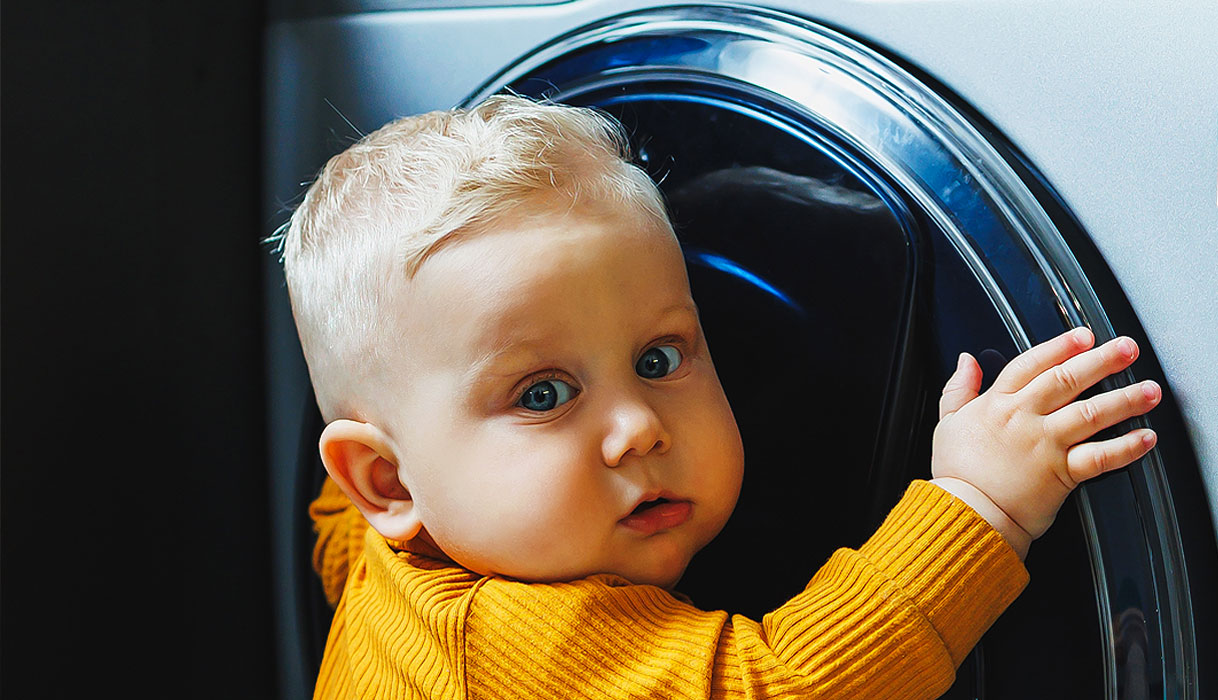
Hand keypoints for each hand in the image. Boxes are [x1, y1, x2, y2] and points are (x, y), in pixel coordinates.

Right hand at [929, 327, 1159, 558]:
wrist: (965, 514)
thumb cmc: (958, 473)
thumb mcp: (946, 421)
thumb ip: (958, 388)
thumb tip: (966, 361)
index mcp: (998, 404)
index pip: (1033, 363)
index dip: (1061, 346)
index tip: (1084, 335)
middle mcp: (1025, 419)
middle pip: (1068, 380)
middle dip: (1102, 360)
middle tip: (1127, 348)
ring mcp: (1046, 445)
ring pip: (1091, 414)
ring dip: (1124, 400)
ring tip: (1149, 390)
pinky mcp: (1062, 473)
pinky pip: (1100, 457)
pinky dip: (1126, 447)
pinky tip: (1145, 437)